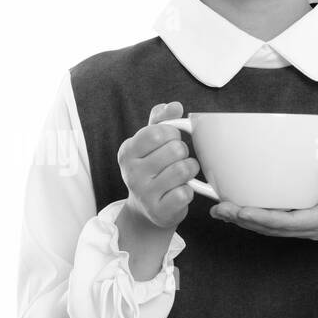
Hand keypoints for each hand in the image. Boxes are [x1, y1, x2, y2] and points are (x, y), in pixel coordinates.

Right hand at [117, 101, 198, 229]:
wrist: (146, 208)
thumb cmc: (151, 168)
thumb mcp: (150, 143)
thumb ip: (161, 120)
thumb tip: (174, 105)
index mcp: (127, 151)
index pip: (158, 132)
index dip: (172, 134)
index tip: (169, 141)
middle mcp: (132, 173)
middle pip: (175, 149)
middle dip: (183, 152)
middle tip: (175, 160)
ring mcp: (144, 194)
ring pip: (183, 169)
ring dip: (189, 170)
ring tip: (181, 175)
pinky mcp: (159, 211)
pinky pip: (185, 193)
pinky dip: (189, 191)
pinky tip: (179, 191)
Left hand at [208, 162, 317, 261]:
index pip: (286, 221)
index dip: (261, 218)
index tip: (241, 211)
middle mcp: (306, 227)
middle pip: (269, 227)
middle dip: (242, 219)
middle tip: (219, 209)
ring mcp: (300, 228)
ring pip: (267, 228)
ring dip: (242, 221)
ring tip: (219, 211)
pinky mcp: (297, 224)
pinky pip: (271, 224)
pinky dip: (252, 219)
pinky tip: (235, 210)